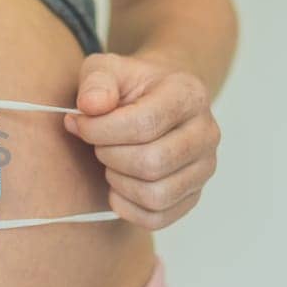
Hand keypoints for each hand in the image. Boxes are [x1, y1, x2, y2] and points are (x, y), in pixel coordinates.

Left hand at [62, 51, 221, 230]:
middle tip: (97, 144)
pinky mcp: (193, 195)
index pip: (144, 124)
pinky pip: (157, 217)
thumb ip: (96, 81)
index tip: (80, 123)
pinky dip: (127, 207)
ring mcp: (204, 168)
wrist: (157, 100)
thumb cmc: (130, 87)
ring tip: (110, 161)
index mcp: (189, 95)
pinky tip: (117, 185)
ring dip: (118, 182)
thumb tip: (90, 106)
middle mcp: (206, 133)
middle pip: (151, 163)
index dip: (101, 130)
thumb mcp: (107, 69)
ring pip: (156, 195)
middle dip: (109, 156)